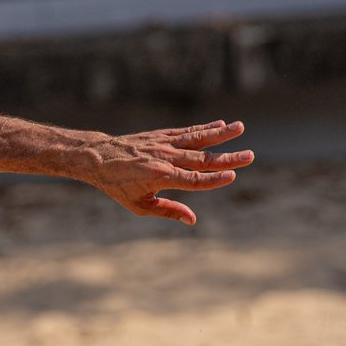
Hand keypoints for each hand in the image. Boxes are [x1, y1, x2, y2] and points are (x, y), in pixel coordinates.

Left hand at [79, 120, 252, 225]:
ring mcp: (163, 144)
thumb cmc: (117, 185)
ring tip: (240, 127)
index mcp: (160, 177)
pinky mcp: (161, 136)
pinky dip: (203, 128)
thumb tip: (193, 220)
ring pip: (196, 138)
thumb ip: (167, 211)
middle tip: (249, 156)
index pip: (193, 180)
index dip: (213, 180)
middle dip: (227, 158)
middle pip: (201, 158)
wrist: (97, 157)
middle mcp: (165, 158)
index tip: (233, 176)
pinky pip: (186, 132)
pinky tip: (220, 124)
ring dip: (220, 134)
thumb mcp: (139, 205)